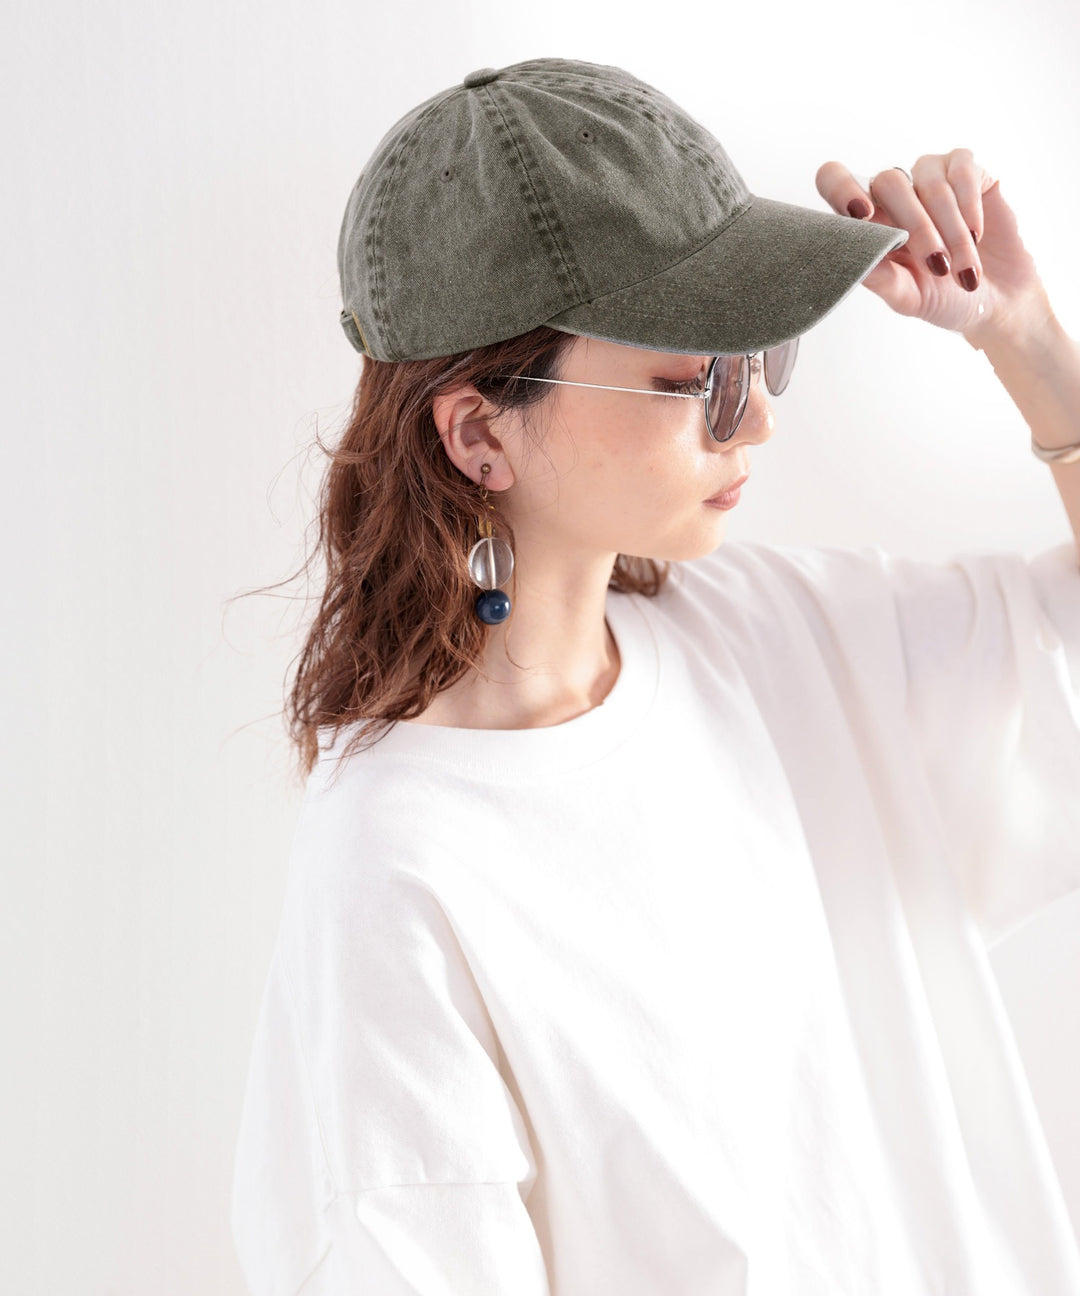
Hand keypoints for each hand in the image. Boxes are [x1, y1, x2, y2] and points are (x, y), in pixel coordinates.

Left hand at [815, 150, 1054, 349]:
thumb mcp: (907, 297)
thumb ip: (880, 277)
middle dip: (917, 228)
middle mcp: (893, 193)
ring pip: (929, 182)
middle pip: (890, 183)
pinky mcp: (966, 169)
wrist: (995, 300)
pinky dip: (970, 206)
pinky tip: (976, 235)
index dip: (841, 187)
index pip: (835, 179)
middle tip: (938, 266)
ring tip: (963, 267)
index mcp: (867, 221)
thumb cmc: (942, 299)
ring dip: (950, 229)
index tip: (862, 214)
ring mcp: (929, 176)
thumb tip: (852, 259)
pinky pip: (963, 171)